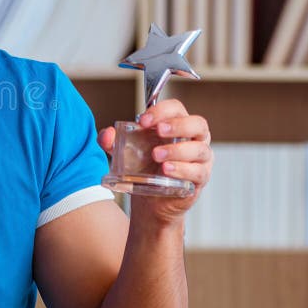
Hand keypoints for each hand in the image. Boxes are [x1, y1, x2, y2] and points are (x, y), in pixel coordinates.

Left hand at [98, 99, 212, 218]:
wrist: (150, 199)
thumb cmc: (143, 168)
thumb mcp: (124, 152)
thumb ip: (112, 141)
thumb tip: (107, 135)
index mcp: (176, 125)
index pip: (176, 108)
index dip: (161, 111)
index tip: (143, 121)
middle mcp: (192, 139)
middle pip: (197, 124)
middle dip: (178, 125)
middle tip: (159, 130)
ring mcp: (199, 159)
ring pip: (200, 149)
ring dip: (177, 150)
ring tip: (157, 155)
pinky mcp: (200, 178)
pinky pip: (199, 172)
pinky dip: (183, 170)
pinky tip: (167, 170)